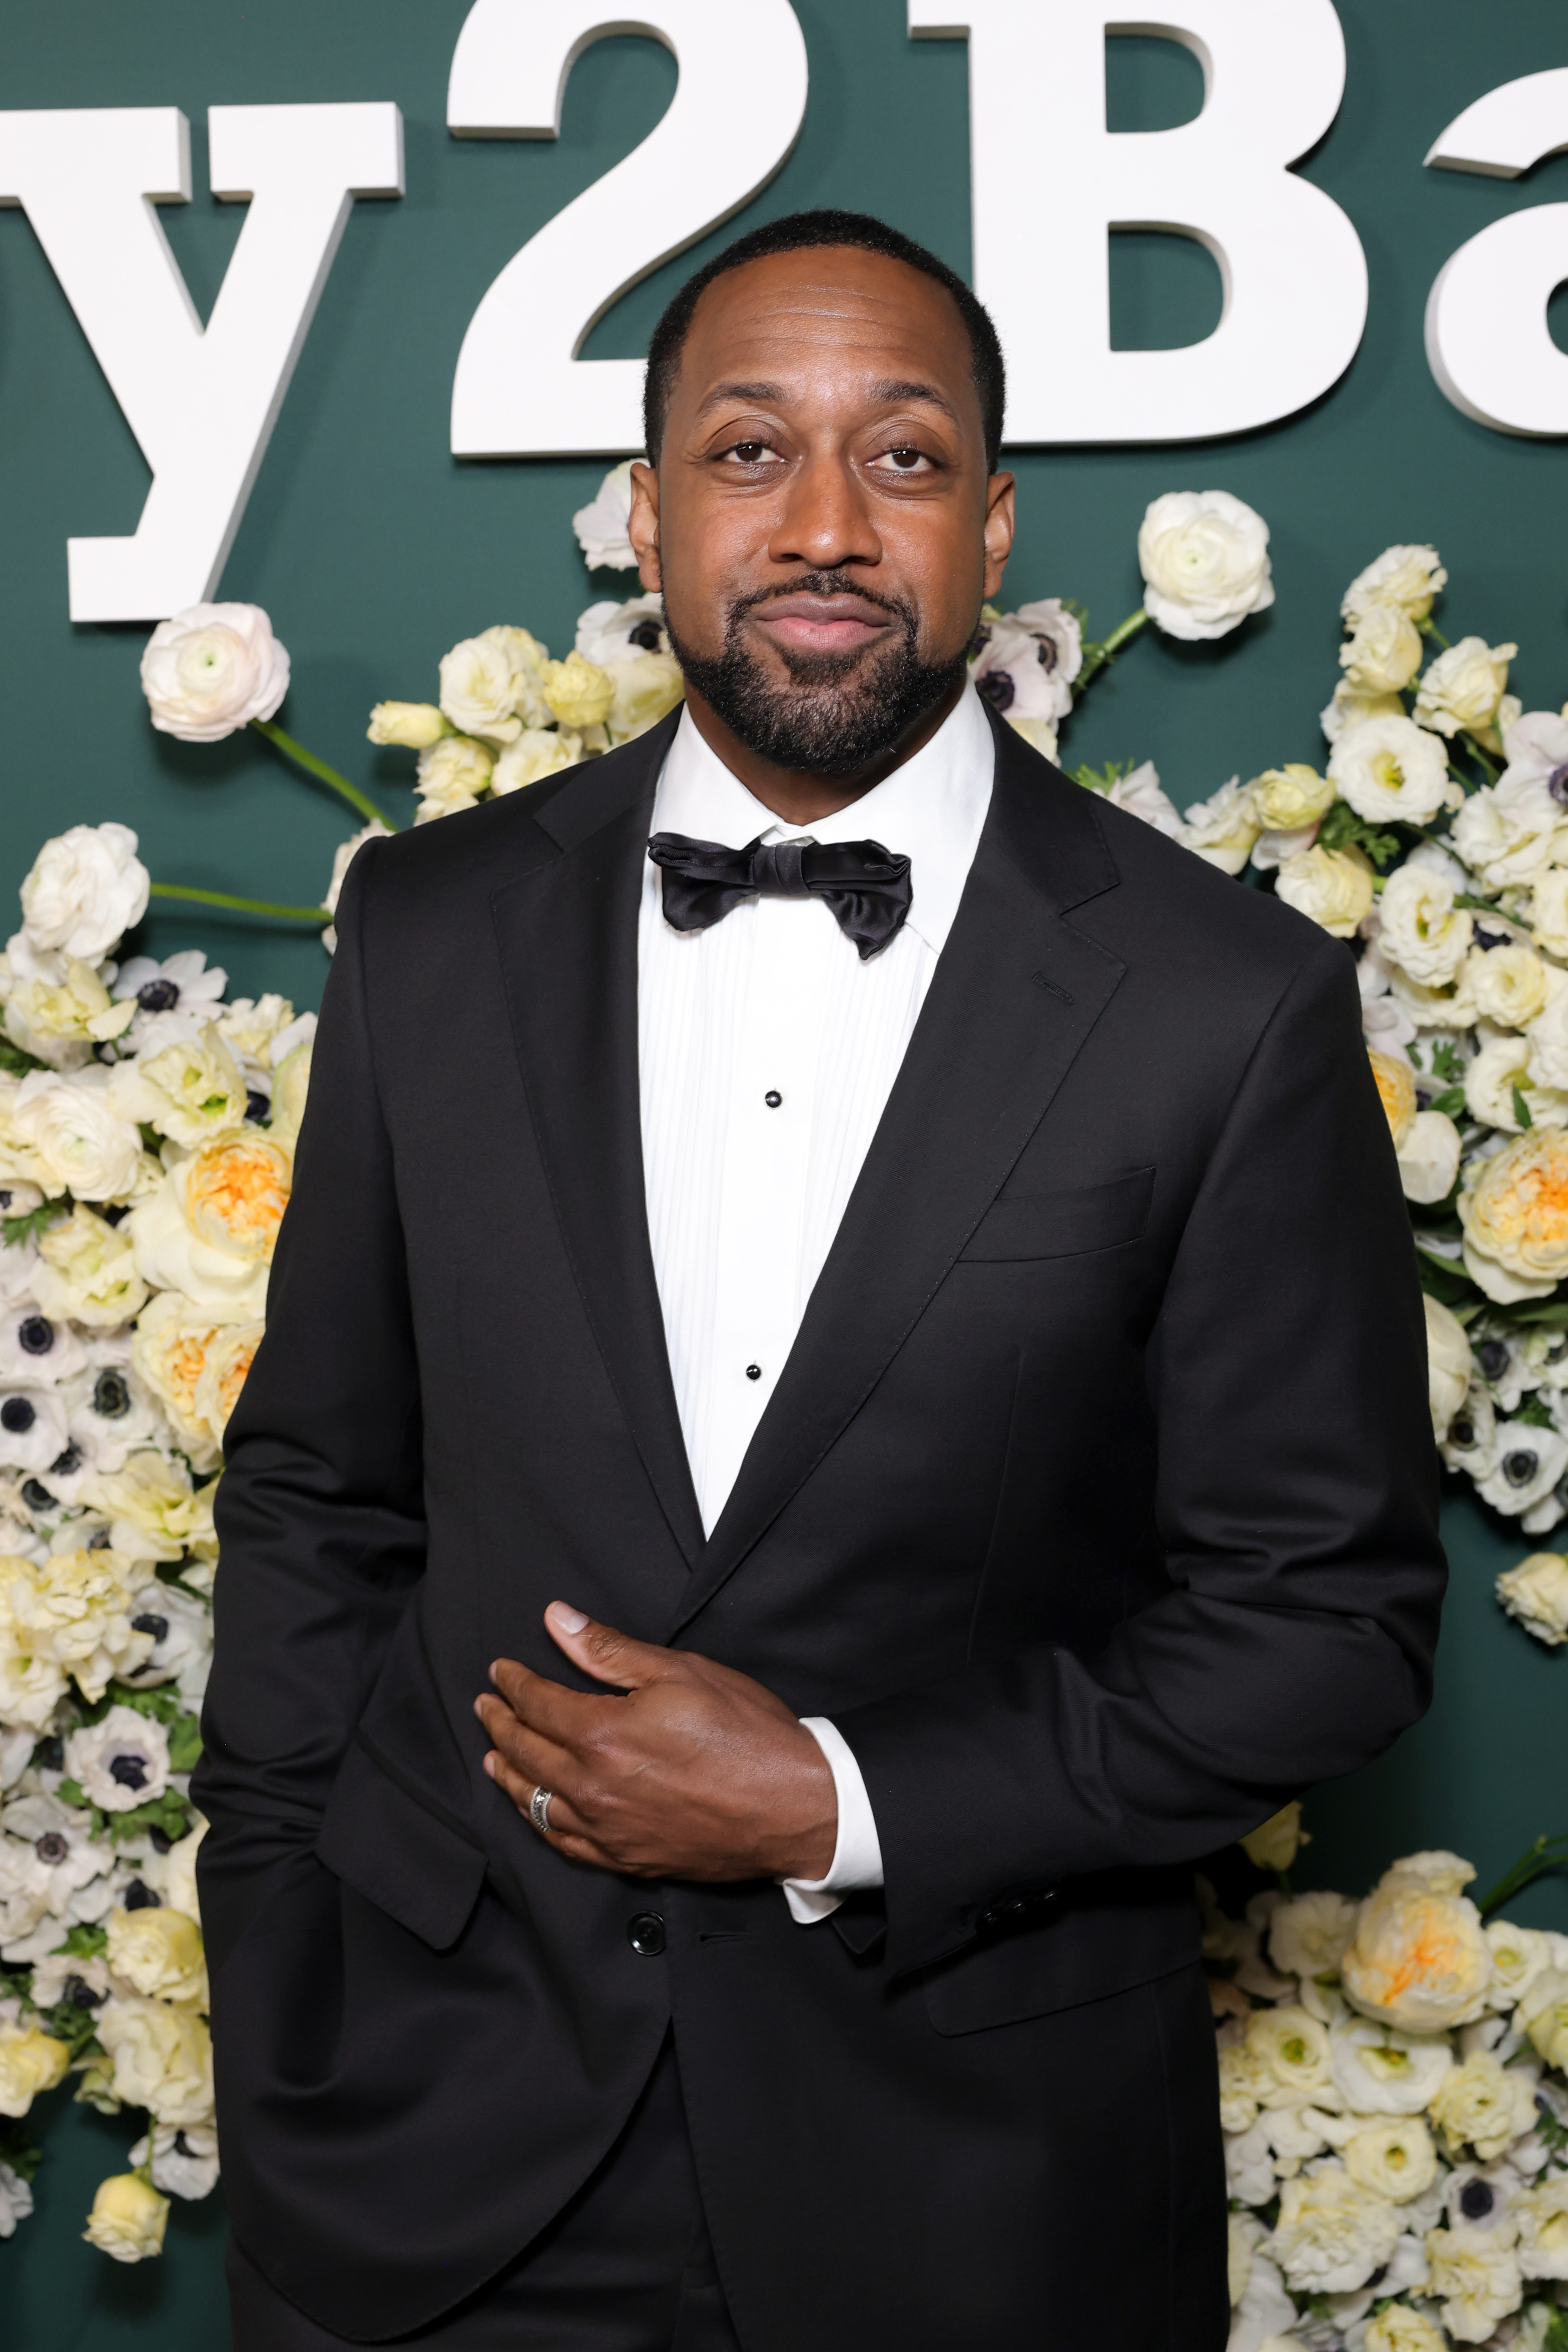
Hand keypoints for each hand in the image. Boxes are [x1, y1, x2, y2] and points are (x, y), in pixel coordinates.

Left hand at [474, 1602, 837, 1882]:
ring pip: (535, 1803)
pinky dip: (540, 1822)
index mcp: (602, 1735)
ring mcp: (608, 1830)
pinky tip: (535, 1811)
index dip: (514, 1682)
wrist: (794, 1806)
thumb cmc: (745, 1734)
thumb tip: (557, 1620)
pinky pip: (565, 1843)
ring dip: (508, 1774)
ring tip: (492, 1756)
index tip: (499, 1669)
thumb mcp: (679, 1671)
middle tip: (485, 1705)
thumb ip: (609, 1650)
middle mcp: (593, 1788)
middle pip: (526, 1752)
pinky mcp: (627, 1859)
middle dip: (499, 1723)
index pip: (537, 1704)